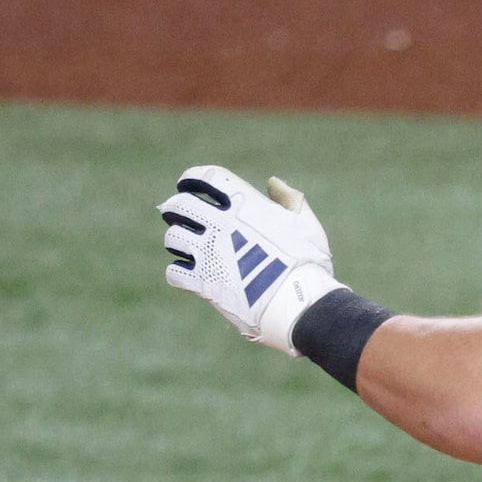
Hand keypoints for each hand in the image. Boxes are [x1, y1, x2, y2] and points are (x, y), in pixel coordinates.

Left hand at [158, 166, 340, 353]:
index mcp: (244, 205)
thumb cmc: (308, 264)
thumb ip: (289, 199)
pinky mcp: (202, 281)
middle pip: (180, 204)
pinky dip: (178, 273)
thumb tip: (273, 183)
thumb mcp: (307, 224)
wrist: (300, 304)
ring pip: (173, 237)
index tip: (188, 184)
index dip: (192, 178)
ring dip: (177, 241)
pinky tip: (190, 276)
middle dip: (177, 208)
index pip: (206, 177)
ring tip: (186, 247)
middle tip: (180, 216)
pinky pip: (174, 272)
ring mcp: (209, 252)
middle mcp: (221, 224)